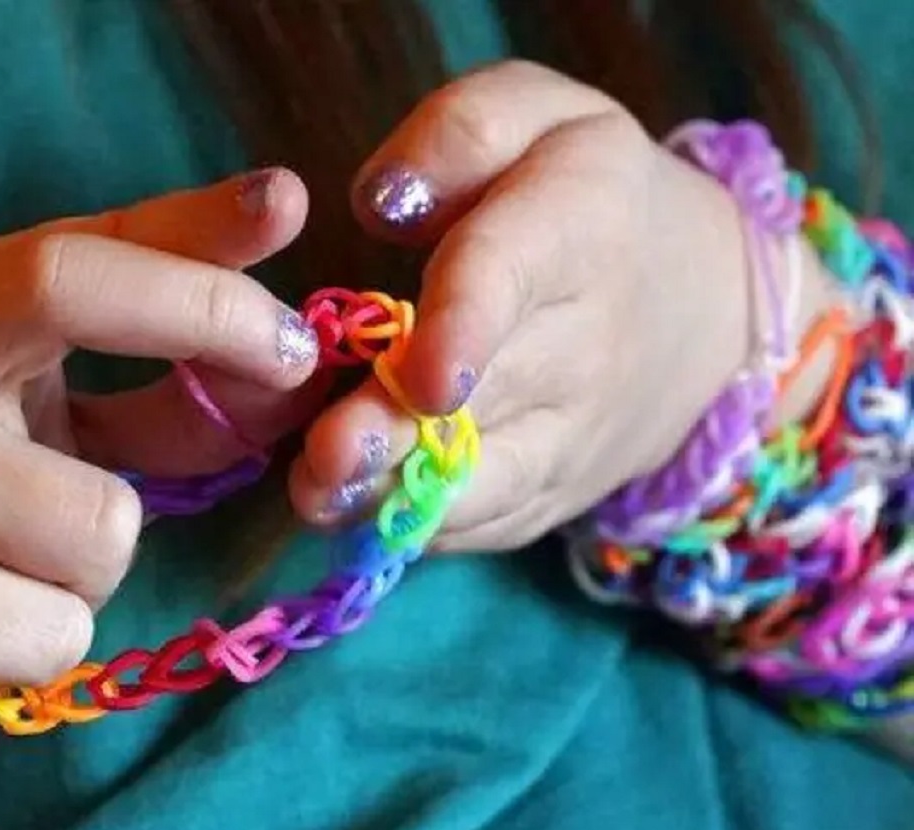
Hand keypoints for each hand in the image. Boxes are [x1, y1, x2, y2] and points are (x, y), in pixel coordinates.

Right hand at [0, 169, 323, 812]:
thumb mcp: (64, 448)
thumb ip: (166, 403)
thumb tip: (288, 362)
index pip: (77, 245)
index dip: (193, 224)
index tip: (288, 202)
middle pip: (61, 287)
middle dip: (203, 311)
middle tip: (295, 358)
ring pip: (102, 517)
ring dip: (96, 568)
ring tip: (17, 580)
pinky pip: (63, 623)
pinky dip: (52, 644)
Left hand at [289, 61, 831, 549]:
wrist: (694, 302)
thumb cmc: (583, 193)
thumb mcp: (538, 118)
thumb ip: (460, 135)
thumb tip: (381, 202)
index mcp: (578, 224)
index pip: (517, 274)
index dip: (468, 325)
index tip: (426, 375)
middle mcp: (586, 342)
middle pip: (491, 397)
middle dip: (404, 432)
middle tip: (327, 455)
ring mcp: (574, 432)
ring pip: (489, 482)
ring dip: (400, 499)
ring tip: (320, 500)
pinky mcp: (553, 491)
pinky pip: (490, 523)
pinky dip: (422, 527)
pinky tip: (351, 515)